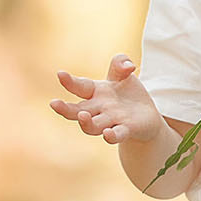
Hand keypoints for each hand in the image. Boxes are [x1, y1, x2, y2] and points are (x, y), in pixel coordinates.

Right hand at [52, 56, 168, 148]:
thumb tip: (129, 66)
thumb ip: (120, 64)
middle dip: (64, 109)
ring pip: (92, 126)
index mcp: (95, 92)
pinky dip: (111, 136)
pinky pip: (115, 135)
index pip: (80, 87)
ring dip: (86, 123)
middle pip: (76, 111)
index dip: (69, 81)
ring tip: (83, 116)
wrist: (146, 115)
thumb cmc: (128, 93)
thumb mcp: (123, 75)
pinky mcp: (125, 131)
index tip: (60, 74)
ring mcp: (110, 121)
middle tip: (54, 104)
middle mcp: (98, 109)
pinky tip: (107, 133)